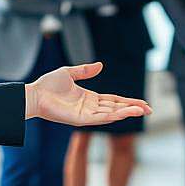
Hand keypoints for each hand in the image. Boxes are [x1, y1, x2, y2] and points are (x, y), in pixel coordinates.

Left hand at [25, 62, 150, 125]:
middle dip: (133, 109)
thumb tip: (101, 65)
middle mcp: (91, 107)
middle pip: (117, 108)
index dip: (128, 102)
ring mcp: (86, 114)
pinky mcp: (79, 119)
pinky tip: (123, 114)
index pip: (114, 100)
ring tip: (142, 111)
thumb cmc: (48, 85)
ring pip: (111, 114)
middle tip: (150, 110)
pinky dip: (112, 117)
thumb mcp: (69, 72)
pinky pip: (99, 119)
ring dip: (126, 112)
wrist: (34, 94)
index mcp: (90, 98)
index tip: (142, 103)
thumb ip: (85, 70)